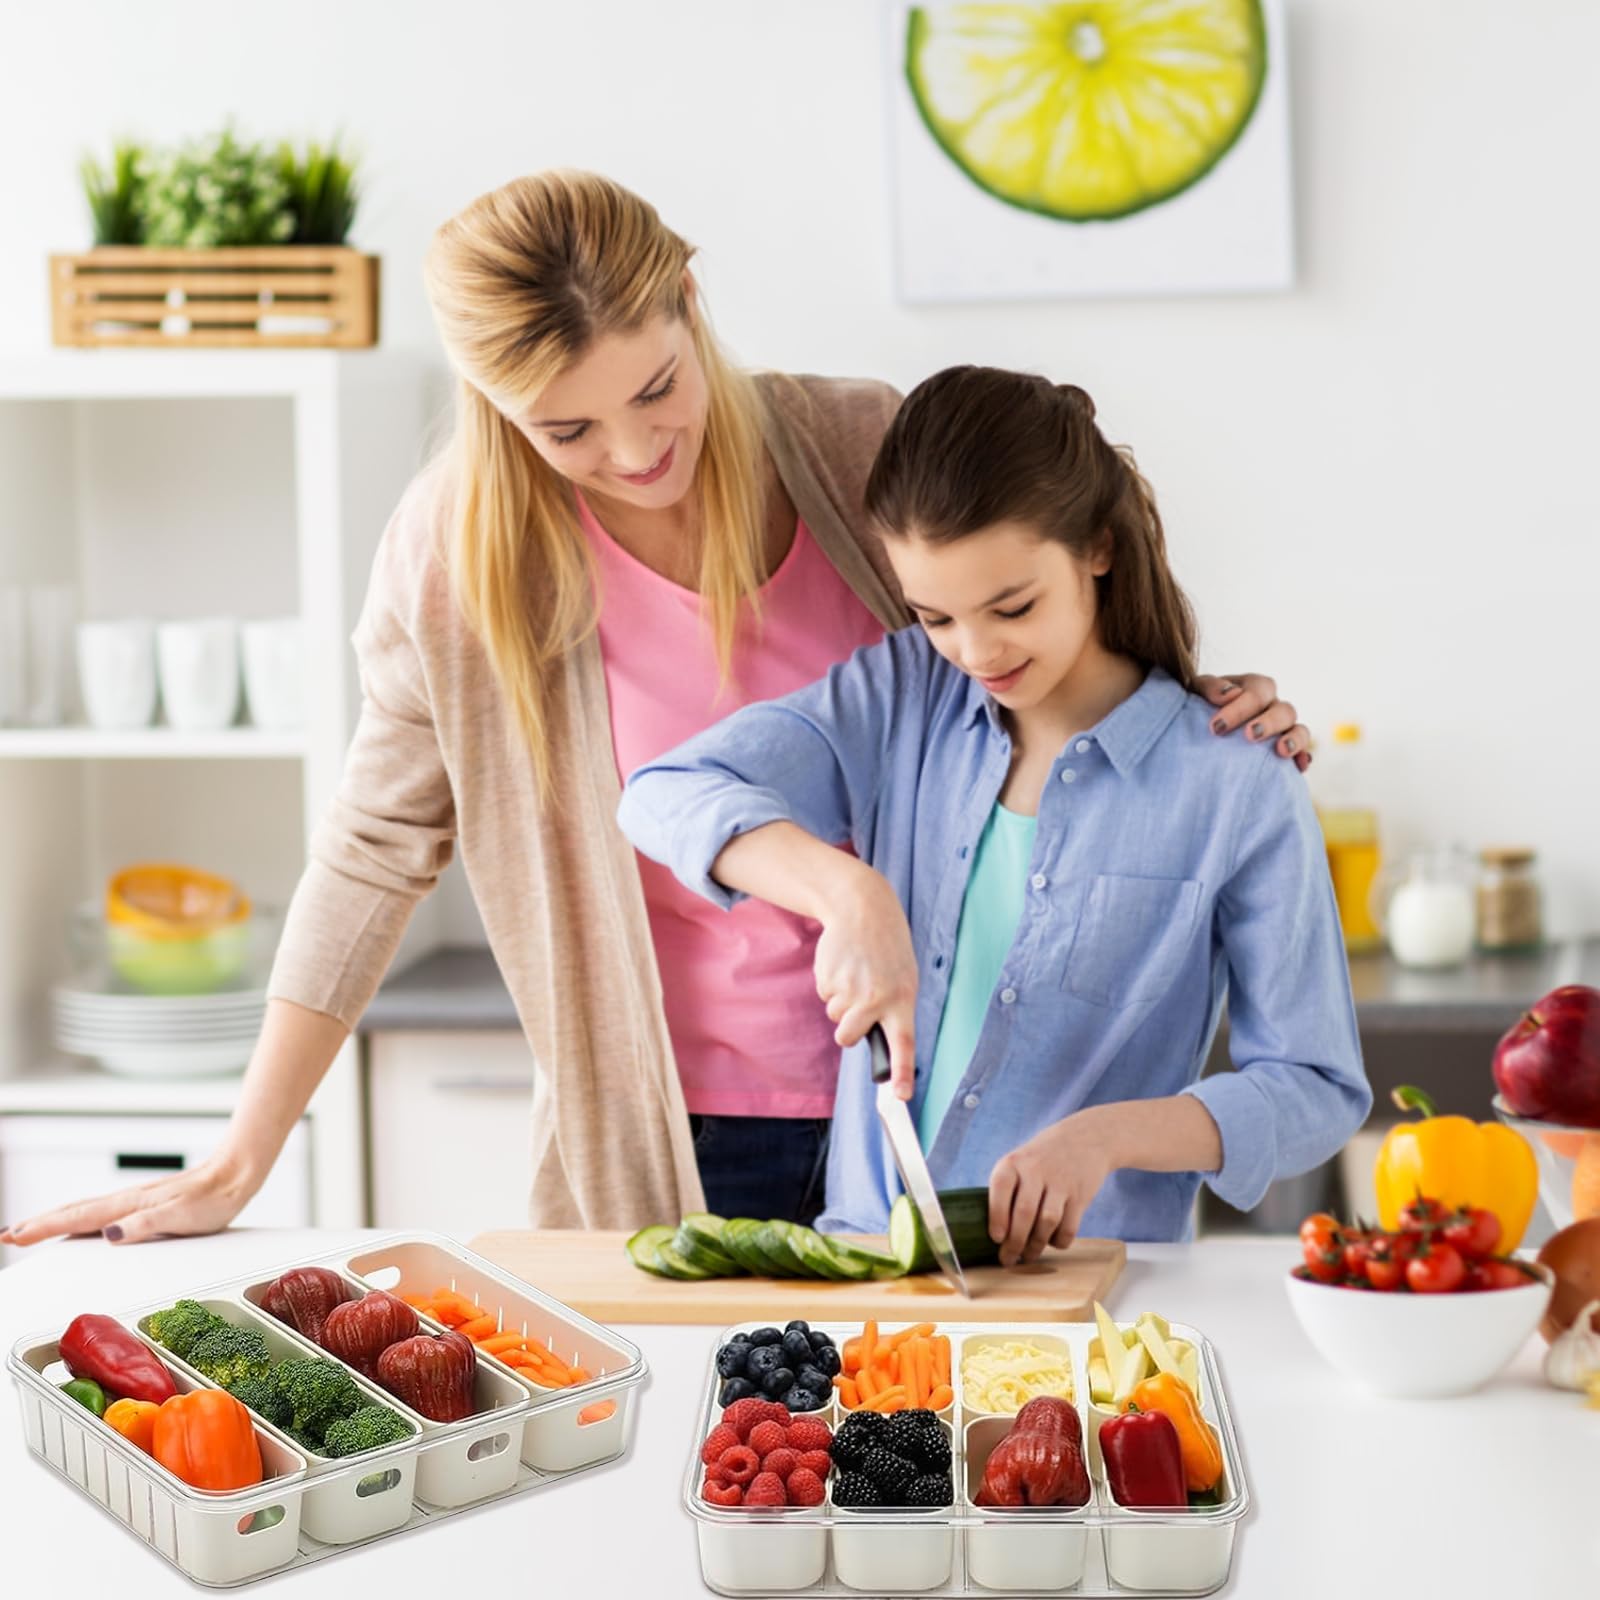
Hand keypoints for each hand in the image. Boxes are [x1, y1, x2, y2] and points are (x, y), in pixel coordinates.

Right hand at [0, 1144, 262, 1247]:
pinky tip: (81, 1226)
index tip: (14, 1237)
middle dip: (39, 1224)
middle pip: (73, 1212)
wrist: (235, 1176)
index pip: (77, 1218)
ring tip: (31, 1231)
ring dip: (56, 1221)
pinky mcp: (145, 1205)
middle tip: (9, 1237)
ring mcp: (135, 1201)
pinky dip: (80, 1218)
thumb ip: (146, 1224)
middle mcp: (127, 1201)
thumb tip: (110, 1235)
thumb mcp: (181, 1216)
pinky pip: (102, 1212)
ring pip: (85, 1211)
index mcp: (129, 1205)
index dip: (43, 1228)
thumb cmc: (213, 1199)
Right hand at [814, 863, 918, 1098]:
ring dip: (839, 1001)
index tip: (902, 1097)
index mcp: (902, 1000)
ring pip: (834, 1017)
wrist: (862, 909)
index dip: (903, 1073)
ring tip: (854, 973)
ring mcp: (850, 990)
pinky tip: (842, 964)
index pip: (904, 1044)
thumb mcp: (901, 977)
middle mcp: (876, 999)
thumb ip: (892, 1008)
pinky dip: (830, 984)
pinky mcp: (828, 979)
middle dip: (846, 1027)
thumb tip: (877, 1041)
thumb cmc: (886, 948)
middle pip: (847, 1037)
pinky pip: (824, 996)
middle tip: (857, 1002)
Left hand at [988, 1112, 1115, 1265]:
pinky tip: (1052, 1243)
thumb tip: (996, 1235)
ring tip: (1028, 1256)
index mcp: (1013, 1163)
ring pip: (1047, 1221)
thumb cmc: (1041, 1159)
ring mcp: (1060, 1182)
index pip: (1000, 1188)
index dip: (997, 1216)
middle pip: (1024, 1212)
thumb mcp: (1019, 1163)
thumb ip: (1007, 1191)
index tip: (996, 1238)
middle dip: (1015, 1242)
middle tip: (1008, 1259)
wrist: (1085, 1139)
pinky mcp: (1080, 1195)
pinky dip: (1059, 1241)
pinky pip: (1069, 1226)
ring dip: (1036, 1245)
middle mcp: (1036, 1170)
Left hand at [1195, 673, 1310, 771]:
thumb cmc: (1198, 706)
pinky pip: (1303, 752)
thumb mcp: (1197, 691)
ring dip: (1294, 739)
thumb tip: (1229, 694)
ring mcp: (1283, 728)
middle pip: (1284, 710)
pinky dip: (1302, 758)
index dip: (1240, 708)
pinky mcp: (1287, 749)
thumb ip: (1210, 687)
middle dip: (1268, 722)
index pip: (1257, 691)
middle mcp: (1273, 706)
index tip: (1216, 727)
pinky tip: (1299, 767)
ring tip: (1281, 752)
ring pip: (1300, 729)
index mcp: (1253, 688)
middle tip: (1250, 736)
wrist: (1196, 726)